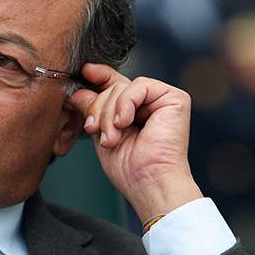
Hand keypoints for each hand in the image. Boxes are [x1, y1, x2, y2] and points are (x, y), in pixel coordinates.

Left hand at [67, 63, 202, 221]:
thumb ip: (93, 109)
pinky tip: (126, 122)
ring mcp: (163, 100)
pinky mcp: (175, 98)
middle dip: (99, 109)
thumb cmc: (130, 169)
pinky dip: (126, 103)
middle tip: (97, 133)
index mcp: (134, 112)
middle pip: (114, 87)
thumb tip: (78, 91)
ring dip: (110, 113)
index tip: (85, 71)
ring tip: (113, 138)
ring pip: (123, 87)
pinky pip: (140, 86)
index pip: (115, 85)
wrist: (149, 183)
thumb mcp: (102, 133)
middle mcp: (150, 104)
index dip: (100, 77)